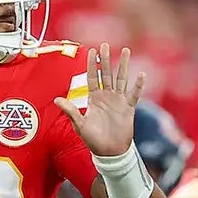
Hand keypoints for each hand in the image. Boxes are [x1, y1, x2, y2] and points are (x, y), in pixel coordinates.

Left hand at [54, 43, 144, 157]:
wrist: (110, 152)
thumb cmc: (93, 140)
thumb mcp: (80, 125)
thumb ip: (71, 111)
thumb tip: (56, 100)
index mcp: (94, 99)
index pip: (92, 77)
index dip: (92, 64)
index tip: (91, 50)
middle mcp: (107, 97)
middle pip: (106, 74)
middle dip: (106, 59)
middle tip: (105, 45)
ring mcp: (118, 101)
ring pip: (121, 79)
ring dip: (123, 65)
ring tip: (126, 50)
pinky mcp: (129, 108)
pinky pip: (134, 94)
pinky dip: (138, 85)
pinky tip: (141, 74)